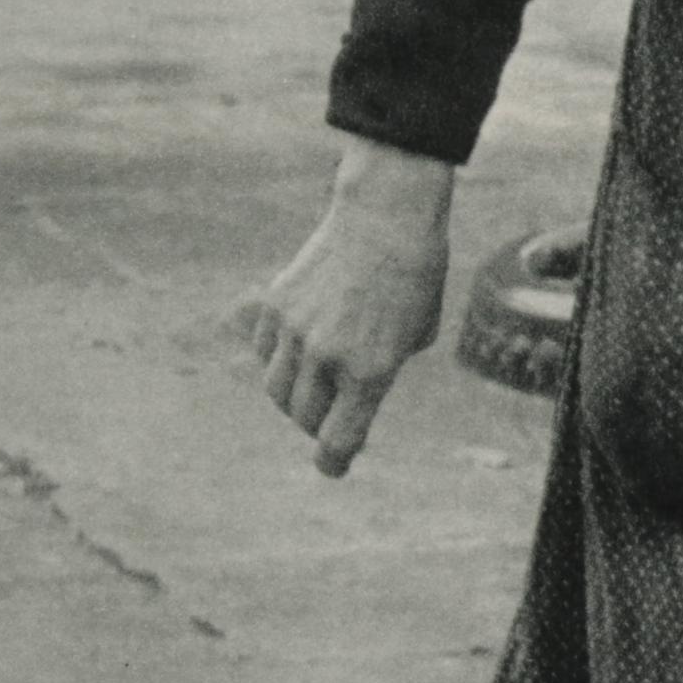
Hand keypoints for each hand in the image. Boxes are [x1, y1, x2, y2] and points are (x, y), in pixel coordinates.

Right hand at [233, 135, 451, 477]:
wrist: (386, 215)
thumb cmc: (416, 273)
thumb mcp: (417, 331)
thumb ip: (385, 366)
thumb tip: (354, 388)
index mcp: (371, 370)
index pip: (338, 440)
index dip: (334, 462)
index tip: (333, 467)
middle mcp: (327, 357)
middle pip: (304, 418)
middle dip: (318, 425)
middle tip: (330, 419)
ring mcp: (295, 330)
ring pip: (276, 389)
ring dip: (293, 397)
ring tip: (313, 385)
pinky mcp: (275, 305)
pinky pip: (264, 350)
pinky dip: (278, 358)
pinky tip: (299, 346)